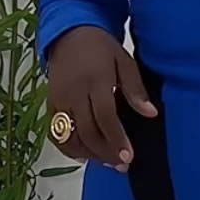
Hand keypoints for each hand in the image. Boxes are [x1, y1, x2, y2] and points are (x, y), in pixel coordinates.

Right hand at [46, 26, 156, 170]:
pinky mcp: (49, 104)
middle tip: (122, 165)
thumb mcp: (125, 62)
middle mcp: (73, 93)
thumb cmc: (102, 48)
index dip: (116, 139)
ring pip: (69, 135)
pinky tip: (86, 155)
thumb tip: (151, 114)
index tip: (129, 156)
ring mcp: (58, 100)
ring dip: (88, 153)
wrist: (69, 34)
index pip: (105, 116)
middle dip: (105, 152)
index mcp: (94, 80)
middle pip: (86, 130)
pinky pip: (56, 132)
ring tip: (108, 162)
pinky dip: (69, 147)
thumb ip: (136, 89)